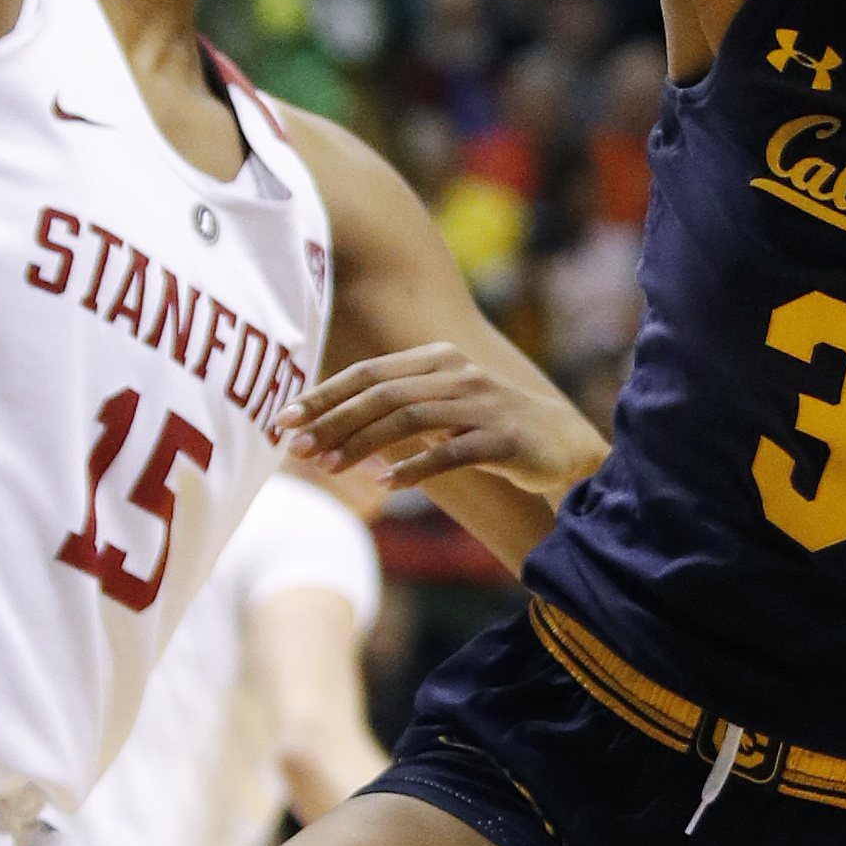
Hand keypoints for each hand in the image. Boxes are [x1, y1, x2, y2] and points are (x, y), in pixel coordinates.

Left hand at [278, 342, 603, 497]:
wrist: (564, 444)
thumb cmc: (491, 427)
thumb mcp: (444, 406)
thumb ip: (397, 407)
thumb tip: (329, 427)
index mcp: (439, 359)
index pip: (368, 372)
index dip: (323, 394)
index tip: (282, 419)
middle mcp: (458, 374)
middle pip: (382, 393)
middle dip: (332, 419)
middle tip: (295, 447)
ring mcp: (482, 404)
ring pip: (409, 418)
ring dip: (361, 444)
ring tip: (327, 467)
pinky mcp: (503, 437)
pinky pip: (451, 451)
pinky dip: (414, 467)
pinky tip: (386, 485)